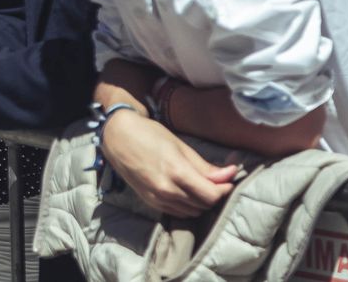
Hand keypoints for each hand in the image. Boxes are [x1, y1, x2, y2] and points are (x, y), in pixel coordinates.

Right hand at [100, 109, 238, 217]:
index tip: (227, 180)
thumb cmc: (149, 134)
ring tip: (201, 187)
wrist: (117, 137)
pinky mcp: (150, 202)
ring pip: (193, 212)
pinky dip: (188, 206)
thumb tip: (230, 174)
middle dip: (214, 195)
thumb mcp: (179, 146)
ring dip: (201, 202)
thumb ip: (204, 166)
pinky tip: (187, 193)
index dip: (224, 189)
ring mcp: (157, 198)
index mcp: (176, 172)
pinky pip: (178, 213)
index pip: (212, 195)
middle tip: (216, 181)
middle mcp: (167, 190)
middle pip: (204, 205)